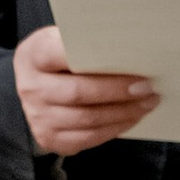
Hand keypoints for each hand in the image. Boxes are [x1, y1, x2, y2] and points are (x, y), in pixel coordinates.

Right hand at [15, 22, 156, 159]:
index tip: (133, 62)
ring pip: (88, 119)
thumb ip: (86, 44)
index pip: (64, 54)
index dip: (100, 60)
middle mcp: (32, 88)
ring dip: (123, 113)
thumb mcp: (62, 42)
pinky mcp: (49, 138)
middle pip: (79, 93)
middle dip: (118, 92)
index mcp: (34, 56)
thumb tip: (130, 51)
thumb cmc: (57, 61)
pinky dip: (114, 129)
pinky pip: (88, 138)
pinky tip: (131, 118)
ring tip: (146, 104)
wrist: (34, 88)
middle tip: (147, 88)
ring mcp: (38, 117)